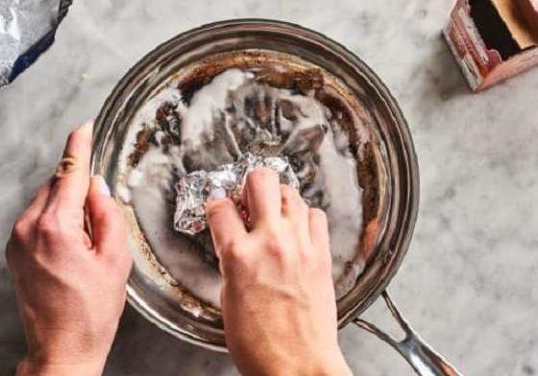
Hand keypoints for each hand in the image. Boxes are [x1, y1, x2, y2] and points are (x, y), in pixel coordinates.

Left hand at [6, 121, 131, 375]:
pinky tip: (73, 245)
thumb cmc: (92, 312)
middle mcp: (28, 229)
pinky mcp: (13, 251)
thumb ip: (108, 215)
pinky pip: (37, 218)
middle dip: (80, 186)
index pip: (69, 174)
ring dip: (68, 204)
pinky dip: (56, 218)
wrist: (62, 349)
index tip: (84, 127)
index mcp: (56, 228)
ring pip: (46, 200)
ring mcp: (16, 240)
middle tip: (102, 214)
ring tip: (89, 241)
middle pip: (57, 185)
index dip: (79, 147)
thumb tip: (98, 186)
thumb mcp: (116, 261)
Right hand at [205, 168, 351, 375]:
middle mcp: (271, 242)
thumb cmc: (260, 343)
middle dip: (249, 183)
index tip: (218, 207)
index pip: (219, 206)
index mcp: (238, 256)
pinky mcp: (322, 254)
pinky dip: (304, 216)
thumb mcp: (228, 298)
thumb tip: (233, 240)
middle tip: (247, 198)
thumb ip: (231, 261)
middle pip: (260, 180)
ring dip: (278, 198)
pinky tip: (297, 229)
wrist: (298, 365)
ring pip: (291, 192)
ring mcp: (300, 245)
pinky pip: (316, 215)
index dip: (215, 204)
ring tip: (273, 213)